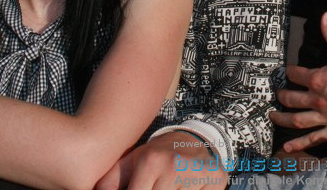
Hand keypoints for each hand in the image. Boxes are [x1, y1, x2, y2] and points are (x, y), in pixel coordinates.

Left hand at [95, 132, 226, 189]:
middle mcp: (174, 166)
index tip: (139, 188)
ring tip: (169, 187)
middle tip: (157, 186)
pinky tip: (184, 189)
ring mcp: (197, 174)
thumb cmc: (156, 158)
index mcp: (150, 160)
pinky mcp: (216, 180)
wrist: (194, 141)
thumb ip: (109, 183)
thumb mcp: (130, 164)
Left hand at [270, 12, 326, 151]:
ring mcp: (325, 117)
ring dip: (282, 119)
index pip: (295, 75)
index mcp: (318, 79)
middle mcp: (317, 99)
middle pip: (291, 99)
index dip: (289, 73)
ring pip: (297, 120)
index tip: (285, 73)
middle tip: (276, 96)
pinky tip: (288, 148)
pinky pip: (314, 139)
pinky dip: (300, 144)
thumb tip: (326, 14)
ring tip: (272, 118)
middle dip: (281, 97)